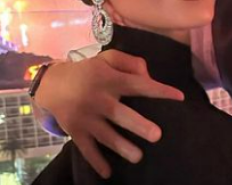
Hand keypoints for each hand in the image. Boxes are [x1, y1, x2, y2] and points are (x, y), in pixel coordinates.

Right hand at [33, 50, 183, 177]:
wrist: (52, 84)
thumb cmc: (89, 71)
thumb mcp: (107, 58)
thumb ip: (130, 62)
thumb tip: (149, 76)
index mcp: (110, 80)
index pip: (138, 85)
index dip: (159, 91)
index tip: (179, 97)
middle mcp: (99, 99)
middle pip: (120, 114)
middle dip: (138, 125)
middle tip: (157, 135)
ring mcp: (86, 117)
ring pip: (106, 135)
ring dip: (122, 147)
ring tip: (138, 157)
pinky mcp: (76, 131)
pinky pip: (87, 149)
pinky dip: (96, 161)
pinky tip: (107, 173)